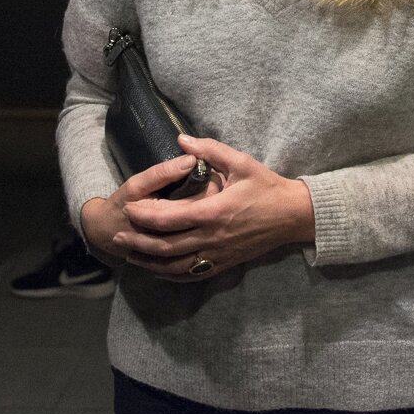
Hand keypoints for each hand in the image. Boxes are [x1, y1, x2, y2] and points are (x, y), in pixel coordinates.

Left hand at [107, 135, 315, 282]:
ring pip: (175, 265)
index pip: (169, 218)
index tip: (128, 208)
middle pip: (166, 246)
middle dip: (139, 241)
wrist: (293, 216)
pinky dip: (170, 274)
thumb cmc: (267, 186)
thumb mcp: (241, 162)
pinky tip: (157, 270)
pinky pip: (191, 274)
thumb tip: (181, 140)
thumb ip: (209, 150)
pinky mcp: (224, 263)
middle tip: (119, 234)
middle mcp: (212, 237)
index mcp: (214, 212)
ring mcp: (218, 254)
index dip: (144, 215)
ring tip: (130, 255)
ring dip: (150, 262)